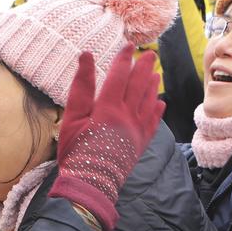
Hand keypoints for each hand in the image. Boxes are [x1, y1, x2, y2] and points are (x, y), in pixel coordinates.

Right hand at [48, 44, 165, 230]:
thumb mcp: (71, 118)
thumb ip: (80, 87)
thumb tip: (86, 57)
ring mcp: (137, 130)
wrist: (91, 183)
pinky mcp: (140, 144)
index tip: (128, 47)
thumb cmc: (76, 151)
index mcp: (109, 107)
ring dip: (152, 86)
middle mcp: (128, 115)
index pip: (119, 75)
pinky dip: (157, 111)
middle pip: (139, 85)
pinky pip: (153, 123)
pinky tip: (160, 104)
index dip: (123, 59)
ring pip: (149, 101)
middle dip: (144, 68)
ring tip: (155, 74)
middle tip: (150, 54)